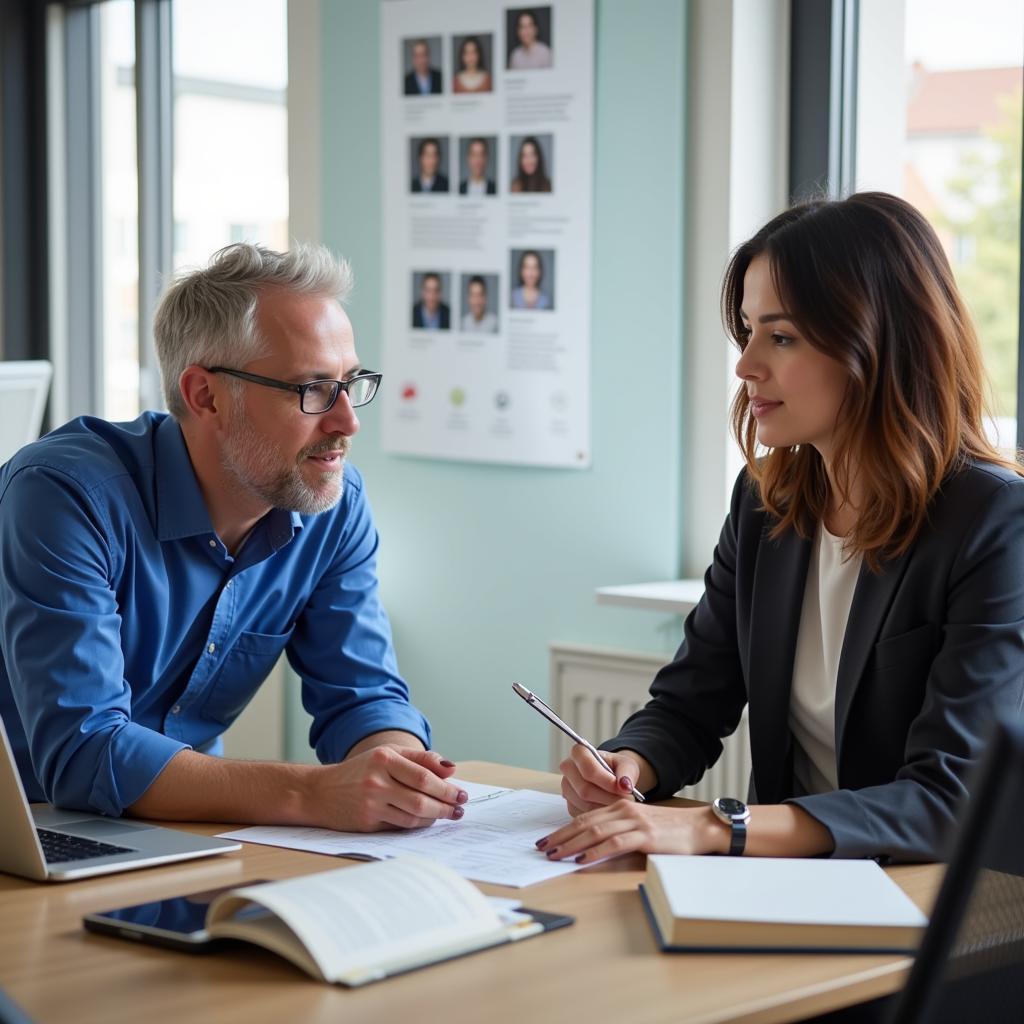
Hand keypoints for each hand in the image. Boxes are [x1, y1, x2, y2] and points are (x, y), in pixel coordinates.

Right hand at [309, 746, 467, 831]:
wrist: (320, 792)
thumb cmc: (361, 770)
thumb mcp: (388, 754)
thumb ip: (421, 759)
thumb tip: (451, 769)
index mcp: (384, 759)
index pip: (425, 776)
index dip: (447, 788)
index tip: (462, 793)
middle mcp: (376, 781)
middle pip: (422, 799)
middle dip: (446, 805)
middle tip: (460, 807)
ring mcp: (371, 804)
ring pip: (414, 816)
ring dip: (435, 817)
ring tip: (448, 814)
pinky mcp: (367, 823)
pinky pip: (401, 826)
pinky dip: (418, 824)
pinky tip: (427, 820)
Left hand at [537, 801, 725, 863]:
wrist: (700, 827)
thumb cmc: (671, 831)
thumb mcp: (639, 827)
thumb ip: (618, 831)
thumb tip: (591, 848)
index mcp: (619, 808)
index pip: (584, 818)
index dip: (563, 829)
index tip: (546, 840)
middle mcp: (623, 811)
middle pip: (584, 823)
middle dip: (560, 837)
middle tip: (541, 848)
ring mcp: (634, 822)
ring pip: (595, 831)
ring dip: (572, 844)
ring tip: (555, 855)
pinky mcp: (645, 835)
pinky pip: (615, 843)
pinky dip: (596, 851)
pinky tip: (583, 859)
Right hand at [559, 744, 653, 815]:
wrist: (613, 777)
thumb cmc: (618, 768)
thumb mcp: (627, 765)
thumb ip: (627, 773)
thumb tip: (625, 786)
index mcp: (579, 752)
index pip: (588, 769)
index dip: (606, 781)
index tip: (623, 788)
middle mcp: (568, 769)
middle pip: (585, 790)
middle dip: (608, 798)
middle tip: (627, 801)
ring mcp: (566, 788)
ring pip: (584, 805)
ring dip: (605, 807)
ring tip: (621, 804)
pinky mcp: (569, 805)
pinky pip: (584, 815)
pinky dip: (600, 815)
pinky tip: (611, 809)